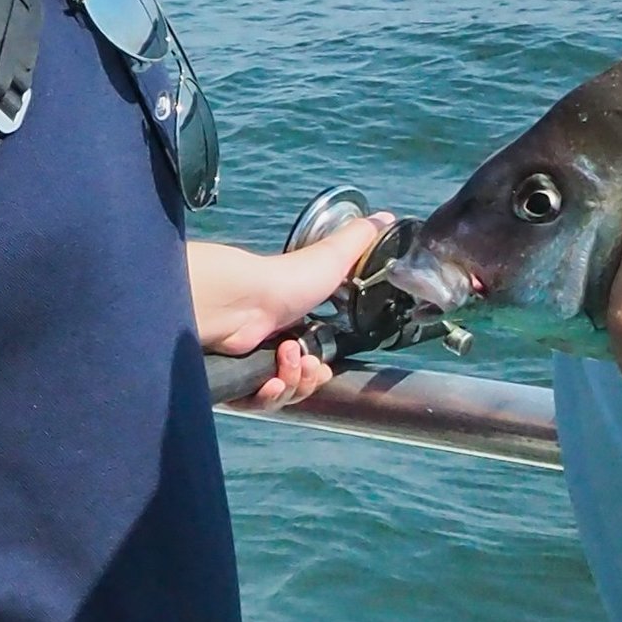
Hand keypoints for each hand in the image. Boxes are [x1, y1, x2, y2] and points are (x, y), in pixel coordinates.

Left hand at [186, 216, 390, 407]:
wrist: (244, 301)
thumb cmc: (286, 280)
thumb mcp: (332, 257)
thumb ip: (360, 240)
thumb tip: (387, 218)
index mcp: (294, 326)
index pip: (315, 363)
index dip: (323, 371)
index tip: (326, 365)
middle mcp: (271, 347)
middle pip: (301, 383)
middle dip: (311, 379)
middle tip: (308, 362)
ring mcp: (252, 364)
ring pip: (284, 395)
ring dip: (293, 382)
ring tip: (286, 359)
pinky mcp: (234, 380)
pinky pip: (258, 404)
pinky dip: (269, 396)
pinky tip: (270, 381)